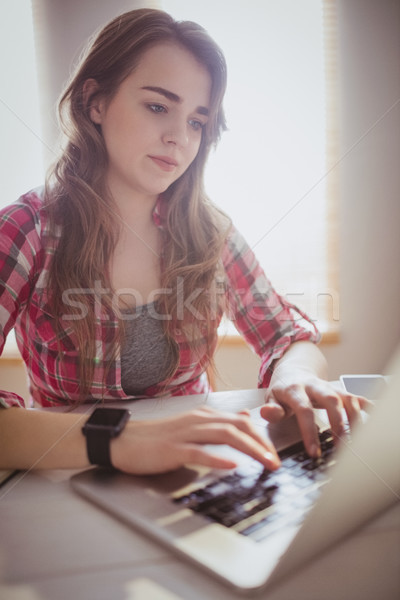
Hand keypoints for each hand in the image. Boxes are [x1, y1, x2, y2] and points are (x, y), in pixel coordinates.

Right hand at [111, 405, 280, 474]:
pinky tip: (232, 465)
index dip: (261, 436)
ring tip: (265, 462)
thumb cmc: (157, 438)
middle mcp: (198, 420)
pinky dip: (218, 458)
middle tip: (276, 461)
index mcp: (204, 415)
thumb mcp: (193, 425)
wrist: (124, 441)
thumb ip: (219, 422)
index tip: (274, 452)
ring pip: (224, 435)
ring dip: (249, 449)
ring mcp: (185, 434)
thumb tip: (246, 417)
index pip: (241, 421)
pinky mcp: (172, 449)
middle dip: (261, 443)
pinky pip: (198, 452)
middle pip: (238, 426)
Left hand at [261, 375, 372, 456]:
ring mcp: (328, 386)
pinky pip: (355, 395)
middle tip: (340, 446)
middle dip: (338, 423)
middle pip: (331, 400)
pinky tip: (375, 417)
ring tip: (354, 440)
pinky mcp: (339, 389)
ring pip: (346, 398)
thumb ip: (271, 409)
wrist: (293, 370)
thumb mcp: (271, 398)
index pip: (304, 410)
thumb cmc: (283, 390)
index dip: (309, 431)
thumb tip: (267, 413)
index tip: (314, 452)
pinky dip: (367, 406)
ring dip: (353, 418)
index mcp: (294, 389)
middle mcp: (314, 386)